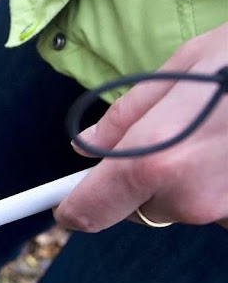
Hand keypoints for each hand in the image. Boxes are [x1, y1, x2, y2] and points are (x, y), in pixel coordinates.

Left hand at [55, 22, 227, 231]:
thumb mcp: (176, 70)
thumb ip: (124, 118)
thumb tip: (85, 147)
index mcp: (153, 163)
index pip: (87, 212)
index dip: (75, 206)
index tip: (70, 203)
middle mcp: (189, 199)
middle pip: (141, 207)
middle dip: (145, 179)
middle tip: (177, 132)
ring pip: (186, 206)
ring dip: (192, 178)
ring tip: (222, 131)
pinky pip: (223, 205)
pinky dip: (226, 182)